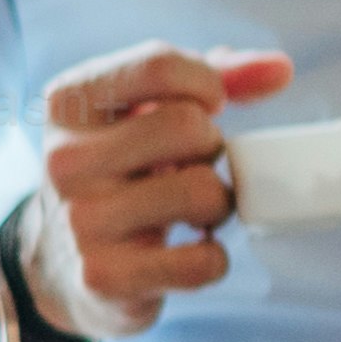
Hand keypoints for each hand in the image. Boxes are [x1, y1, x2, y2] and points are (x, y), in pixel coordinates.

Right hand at [20, 43, 295, 338]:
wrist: (61, 261)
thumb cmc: (121, 169)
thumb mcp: (145, 109)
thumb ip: (215, 78)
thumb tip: (280, 70)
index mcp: (68, 103)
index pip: (159, 65)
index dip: (206, 84)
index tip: (208, 106)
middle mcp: (65, 159)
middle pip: (187, 126)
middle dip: (211, 146)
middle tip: (193, 164)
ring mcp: (82, 220)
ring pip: (201, 192)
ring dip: (218, 203)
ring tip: (193, 209)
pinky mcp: (104, 276)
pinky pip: (201, 261)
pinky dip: (213, 259)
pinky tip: (189, 250)